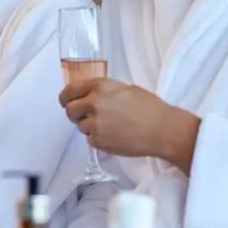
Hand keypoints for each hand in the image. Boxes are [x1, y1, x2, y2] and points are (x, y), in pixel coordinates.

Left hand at [59, 78, 200, 172]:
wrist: (162, 130)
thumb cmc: (150, 107)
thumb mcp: (126, 89)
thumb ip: (105, 91)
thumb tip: (91, 96)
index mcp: (100, 86)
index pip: (70, 90)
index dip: (65, 97)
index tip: (65, 102)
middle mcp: (94, 103)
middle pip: (70, 110)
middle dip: (74, 114)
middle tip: (83, 117)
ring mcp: (95, 123)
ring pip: (80, 126)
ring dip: (89, 127)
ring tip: (109, 127)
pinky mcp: (99, 141)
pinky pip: (90, 140)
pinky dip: (98, 139)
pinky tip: (114, 136)